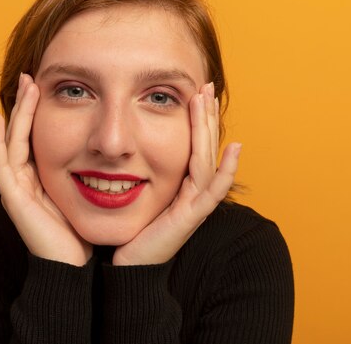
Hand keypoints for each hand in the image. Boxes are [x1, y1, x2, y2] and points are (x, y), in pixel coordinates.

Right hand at [0, 74, 92, 265]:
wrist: (74, 267)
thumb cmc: (82, 232)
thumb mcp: (89, 193)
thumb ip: (92, 172)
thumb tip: (116, 152)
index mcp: (42, 178)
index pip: (37, 136)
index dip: (38, 111)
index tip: (48, 85)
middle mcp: (26, 180)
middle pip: (22, 133)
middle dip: (27, 104)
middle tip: (32, 76)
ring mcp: (17, 188)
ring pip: (12, 141)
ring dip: (17, 112)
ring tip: (25, 85)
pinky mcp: (13, 198)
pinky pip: (2, 163)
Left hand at [112, 82, 240, 265]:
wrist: (128, 266)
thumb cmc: (128, 229)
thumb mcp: (130, 190)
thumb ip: (131, 168)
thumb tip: (115, 144)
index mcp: (177, 183)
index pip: (190, 143)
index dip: (195, 117)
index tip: (194, 89)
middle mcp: (190, 191)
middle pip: (203, 145)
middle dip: (205, 114)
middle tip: (207, 84)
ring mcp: (193, 203)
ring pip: (207, 159)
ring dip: (209, 129)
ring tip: (210, 101)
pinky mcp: (190, 217)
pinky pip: (212, 190)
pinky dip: (227, 170)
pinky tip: (235, 148)